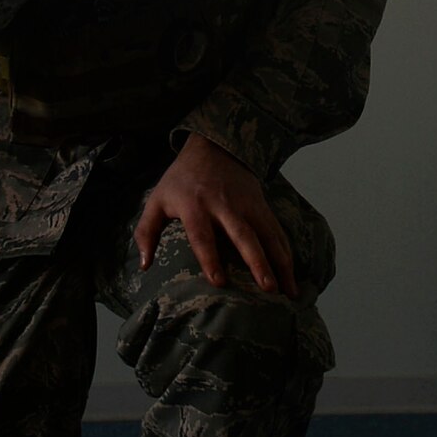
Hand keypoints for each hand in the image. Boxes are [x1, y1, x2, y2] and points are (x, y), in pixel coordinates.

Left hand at [135, 134, 299, 297]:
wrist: (213, 146)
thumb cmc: (181, 179)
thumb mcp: (157, 199)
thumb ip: (146, 231)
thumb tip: (144, 265)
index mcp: (195, 206)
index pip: (203, 235)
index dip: (210, 258)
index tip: (220, 282)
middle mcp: (224, 206)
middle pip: (243, 236)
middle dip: (257, 262)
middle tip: (267, 288)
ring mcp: (247, 205)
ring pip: (267, 235)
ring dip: (280, 262)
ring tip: (289, 291)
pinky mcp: (261, 205)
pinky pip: (277, 231)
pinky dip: (287, 253)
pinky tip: (292, 275)